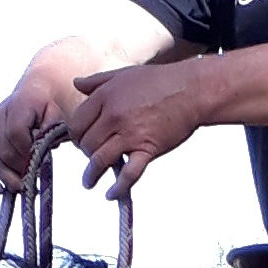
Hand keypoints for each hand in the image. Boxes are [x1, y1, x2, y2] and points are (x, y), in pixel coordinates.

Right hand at [0, 78, 55, 195]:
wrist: (37, 94)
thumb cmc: (50, 107)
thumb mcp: (58, 113)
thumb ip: (51, 129)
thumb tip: (40, 149)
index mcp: (17, 104)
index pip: (15, 133)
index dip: (27, 152)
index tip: (40, 164)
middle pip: (4, 151)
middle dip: (20, 169)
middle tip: (36, 179)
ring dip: (8, 177)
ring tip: (24, 187)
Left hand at [68, 63, 204, 203]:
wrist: (191, 90)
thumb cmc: (160, 80)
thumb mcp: (124, 74)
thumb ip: (97, 81)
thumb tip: (76, 83)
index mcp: (105, 97)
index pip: (77, 123)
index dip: (76, 135)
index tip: (80, 141)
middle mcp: (114, 116)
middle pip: (86, 144)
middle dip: (85, 153)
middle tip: (91, 156)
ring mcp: (130, 134)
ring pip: (99, 160)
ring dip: (91, 174)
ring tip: (89, 182)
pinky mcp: (147, 149)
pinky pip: (128, 174)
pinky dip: (118, 187)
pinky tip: (111, 194)